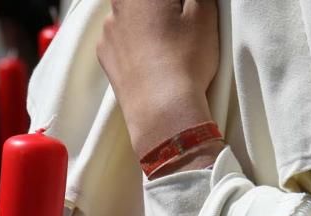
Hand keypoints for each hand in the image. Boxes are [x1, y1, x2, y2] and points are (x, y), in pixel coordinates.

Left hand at [97, 0, 219, 158]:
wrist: (163, 110)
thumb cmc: (185, 60)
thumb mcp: (204, 12)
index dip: (180, 4)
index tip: (186, 11)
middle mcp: (118, 5)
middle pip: (143, 2)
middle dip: (164, 9)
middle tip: (180, 26)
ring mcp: (108, 30)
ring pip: (130, 14)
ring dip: (148, 20)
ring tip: (169, 44)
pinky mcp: (105, 55)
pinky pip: (120, 37)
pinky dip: (135, 41)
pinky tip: (153, 57)